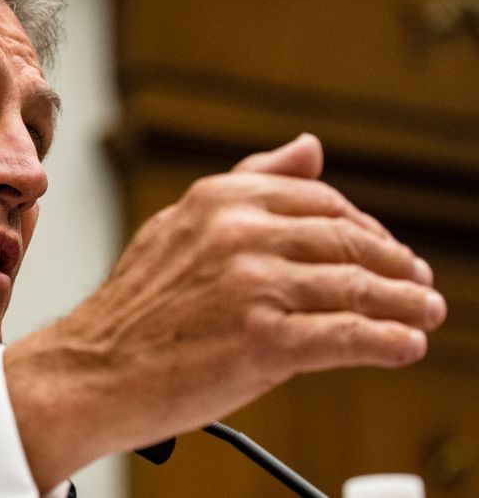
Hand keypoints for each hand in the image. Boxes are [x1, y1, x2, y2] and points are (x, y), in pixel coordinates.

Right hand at [4, 134, 445, 489]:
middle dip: (395, 265)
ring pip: (358, 288)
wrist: (92, 370)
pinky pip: (349, 336)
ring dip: (405, 305)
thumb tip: (309, 147)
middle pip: (348, 242)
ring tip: (423, 316)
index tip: (385, 250)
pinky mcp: (264, 341)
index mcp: (220, 200)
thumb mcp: (181, 226)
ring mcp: (252, 286)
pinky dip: (389, 343)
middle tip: (419, 284)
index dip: (366, 229)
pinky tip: (405, 347)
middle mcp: (239, 233)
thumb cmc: (134, 310)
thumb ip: (248, 183)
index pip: (322, 203)